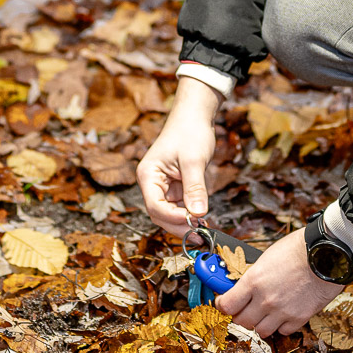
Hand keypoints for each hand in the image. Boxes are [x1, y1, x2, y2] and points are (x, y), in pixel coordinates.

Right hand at [137, 79, 221, 237]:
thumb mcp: (194, 161)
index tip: (193, 223)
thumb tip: (198, 215)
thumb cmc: (190, 132)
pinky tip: (203, 220)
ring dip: (185, 223)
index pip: (155, 206)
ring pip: (170, 214)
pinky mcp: (174, 187)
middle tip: (201, 235)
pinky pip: (179, 206)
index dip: (173, 218)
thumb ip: (195, 189)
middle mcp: (152, 183)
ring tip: (204, 230)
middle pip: (160, 214)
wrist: (195, 116)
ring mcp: (163, 186)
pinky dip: (190, 215)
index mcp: (148, 176)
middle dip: (179, 225)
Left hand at [214, 228, 346, 336]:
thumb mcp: (267, 258)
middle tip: (245, 310)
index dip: (223, 305)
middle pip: (241, 322)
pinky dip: (281, 326)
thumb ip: (254, 276)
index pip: (227, 305)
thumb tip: (244, 287)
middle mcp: (265, 299)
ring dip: (260, 324)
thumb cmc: (298, 249)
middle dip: (241, 316)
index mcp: (253, 281)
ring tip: (266, 313)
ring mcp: (282, 311)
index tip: (224, 303)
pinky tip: (283, 314)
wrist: (327, 254)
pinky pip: (283, 331)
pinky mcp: (299, 318)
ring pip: (260, 331)